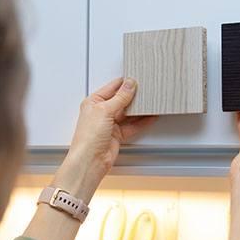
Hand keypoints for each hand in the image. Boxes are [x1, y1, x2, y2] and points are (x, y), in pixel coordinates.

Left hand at [52, 78, 156, 201]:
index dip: (124, 83)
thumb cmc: (88, 137)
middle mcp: (101, 112)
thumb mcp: (105, 110)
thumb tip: (129, 85)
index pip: (112, 87)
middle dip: (133, 96)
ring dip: (139, 109)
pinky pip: (132, 125)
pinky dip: (141, 122)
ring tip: (151, 102)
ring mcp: (109, 124)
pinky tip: (150, 117)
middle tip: (146, 90)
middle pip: (121, 100)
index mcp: (93, 102)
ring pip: (128, 113)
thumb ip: (120, 97)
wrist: (90, 160)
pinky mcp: (117, 135)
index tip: (137, 79)